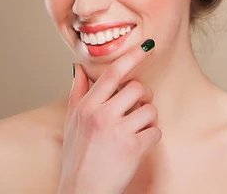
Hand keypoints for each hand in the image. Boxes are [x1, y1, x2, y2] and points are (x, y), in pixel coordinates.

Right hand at [57, 39, 160, 193]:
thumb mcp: (71, 124)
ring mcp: (117, 131)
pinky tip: (139, 145)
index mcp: (87, 106)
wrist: (82, 192)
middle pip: (137, 88)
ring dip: (148, 119)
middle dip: (143, 97)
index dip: (132, 57)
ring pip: (150, 109)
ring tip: (135, 131)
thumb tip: (79, 68)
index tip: (148, 46)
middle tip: (138, 108)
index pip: (113, 73)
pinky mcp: (133, 148)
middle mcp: (101, 115)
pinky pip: (155, 131)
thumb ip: (77, 94)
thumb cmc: (77, 158)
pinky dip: (152, 137)